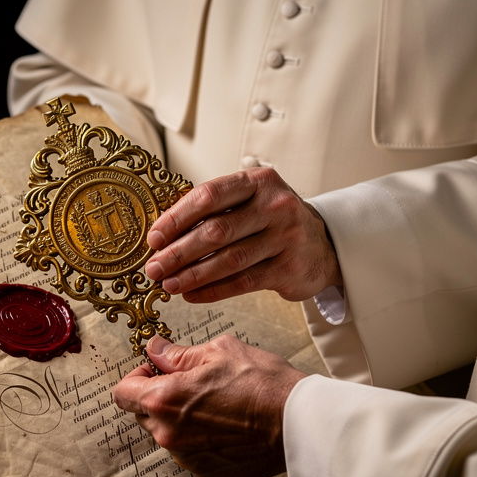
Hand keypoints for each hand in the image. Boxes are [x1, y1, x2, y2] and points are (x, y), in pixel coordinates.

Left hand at [112, 334, 308, 476]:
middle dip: (158, 397)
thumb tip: (156, 349)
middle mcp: (169, 434)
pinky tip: (224, 424)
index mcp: (165, 400)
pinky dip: (198, 438)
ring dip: (178, 419)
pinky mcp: (206, 471)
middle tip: (189, 383)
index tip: (155, 370)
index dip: (136, 377)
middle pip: (143, 414)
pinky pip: (189, 451)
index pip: (122, 393)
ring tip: (214, 404)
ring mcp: (187, 457)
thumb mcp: (218, 352)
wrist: (298, 423)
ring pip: (167, 433)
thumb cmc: (263, 384)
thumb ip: (178, 354)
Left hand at [145, 167, 341, 302]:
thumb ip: (213, 210)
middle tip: (154, 268)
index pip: (209, 196)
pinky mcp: (289, 267)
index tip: (154, 238)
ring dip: (192, 275)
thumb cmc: (272, 221)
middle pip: (216, 230)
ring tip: (169, 284)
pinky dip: (213, 290)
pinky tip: (192, 295)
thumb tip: (163, 235)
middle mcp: (275, 205)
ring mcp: (286, 236)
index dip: (177, 218)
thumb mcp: (250, 201)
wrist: (323, 245)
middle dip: (179, 252)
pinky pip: (243, 282)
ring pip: (228, 260)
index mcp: (257, 181)